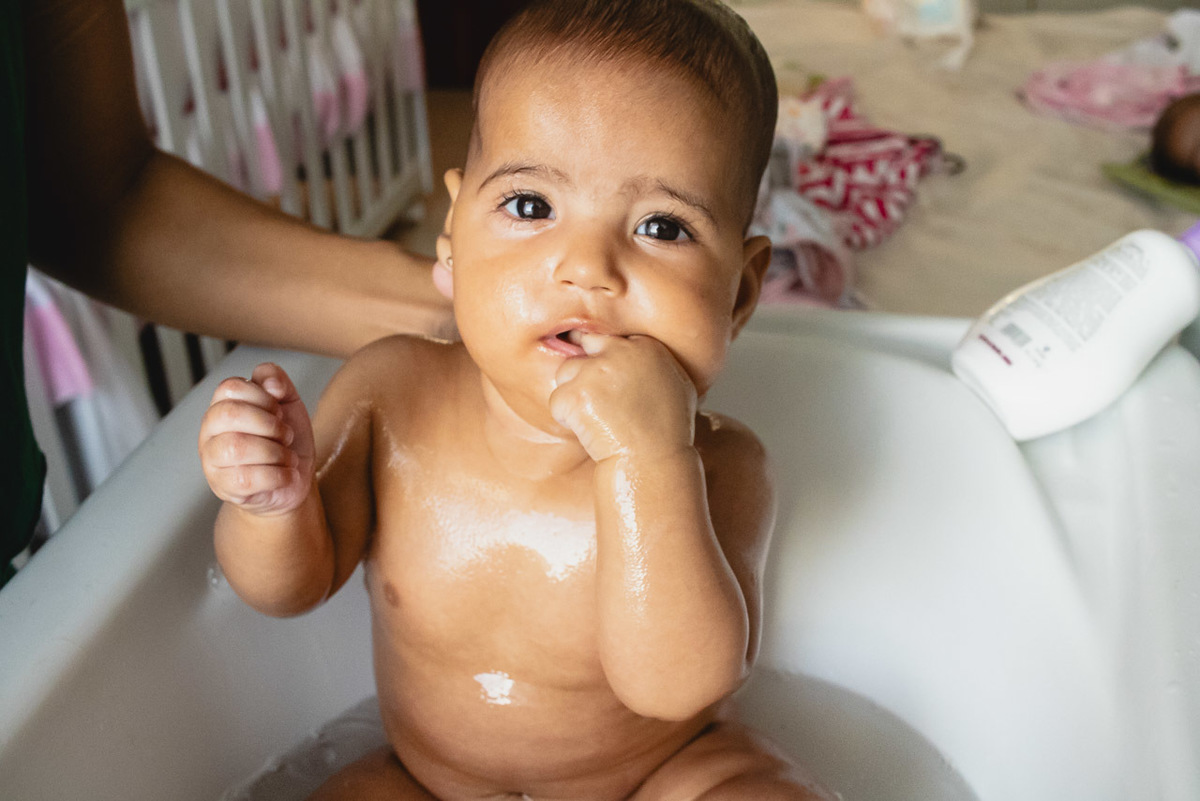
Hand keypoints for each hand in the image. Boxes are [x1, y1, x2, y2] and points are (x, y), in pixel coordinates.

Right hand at [198, 363, 314, 514]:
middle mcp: (210, 431)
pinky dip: (277, 476)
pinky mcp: (223, 487)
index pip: (231, 388)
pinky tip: (285, 474)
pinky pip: (246, 479)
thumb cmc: (285, 439)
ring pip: (236, 448)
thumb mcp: (289, 402)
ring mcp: (212, 461)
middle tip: (285, 435)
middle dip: (269, 425)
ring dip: (275, 452)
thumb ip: (277, 380)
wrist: (294, 479)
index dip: (263, 398)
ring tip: (287, 457)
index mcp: (222, 405)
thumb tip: (270, 384)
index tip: (279, 412)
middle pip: (229, 415)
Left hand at [549, 334, 696, 463]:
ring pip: (565, 373)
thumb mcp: (680, 387)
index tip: (608, 385)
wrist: (653, 463)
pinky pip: (557, 401)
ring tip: (596, 420)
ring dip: (573, 394)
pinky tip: (589, 431)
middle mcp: (619, 352)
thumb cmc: (669, 433)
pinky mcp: (576, 394)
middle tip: (591, 398)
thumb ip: (658, 364)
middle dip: (584, 369)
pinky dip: (566, 419)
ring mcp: (595, 372)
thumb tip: (642, 356)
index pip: (608, 340)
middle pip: (583, 346)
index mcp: (645, 347)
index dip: (603, 362)